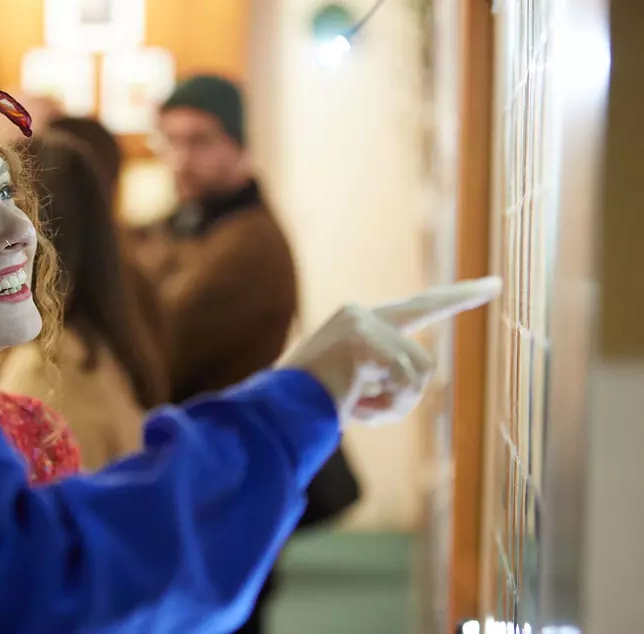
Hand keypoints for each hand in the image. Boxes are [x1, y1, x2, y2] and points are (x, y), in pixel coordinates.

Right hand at [276, 276, 501, 424]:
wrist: (278, 409)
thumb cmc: (304, 407)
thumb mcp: (344, 389)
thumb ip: (373, 380)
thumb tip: (389, 390)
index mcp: (353, 322)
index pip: (411, 309)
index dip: (451, 300)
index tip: (488, 286)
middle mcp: (360, 314)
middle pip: (423, 336)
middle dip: (462, 295)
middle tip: (496, 283)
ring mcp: (364, 325)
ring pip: (420, 371)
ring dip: (396, 404)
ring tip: (358, 410)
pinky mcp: (367, 343)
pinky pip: (406, 386)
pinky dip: (387, 408)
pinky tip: (355, 407)